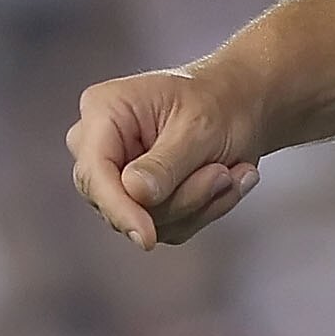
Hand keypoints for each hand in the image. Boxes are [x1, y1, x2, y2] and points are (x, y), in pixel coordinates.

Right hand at [66, 63, 263, 250]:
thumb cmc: (217, 99)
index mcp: (104, 111)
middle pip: (121, 202)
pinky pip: (168, 228)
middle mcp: (102, 146)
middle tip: (222, 174)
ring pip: (148, 221)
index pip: (95, 172)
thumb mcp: (198, 125)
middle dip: (181, 196)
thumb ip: (165, 163)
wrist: (239, 104)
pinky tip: (223, 182)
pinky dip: (204, 210)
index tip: (146, 235)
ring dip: (200, 202)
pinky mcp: (140, 204)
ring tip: (228, 171)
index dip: (119, 208)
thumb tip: (135, 193)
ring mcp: (119, 178)